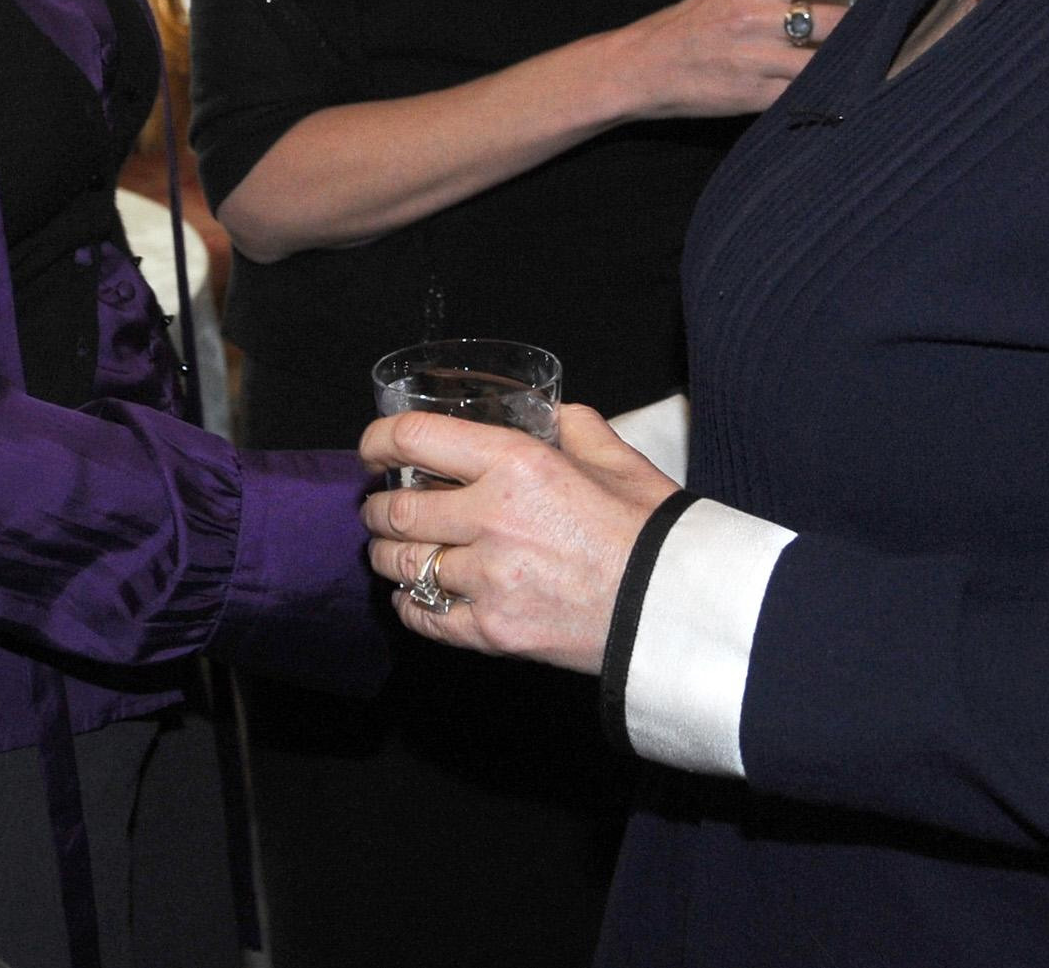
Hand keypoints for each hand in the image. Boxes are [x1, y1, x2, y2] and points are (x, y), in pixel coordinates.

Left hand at [358, 405, 679, 672]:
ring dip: (386, 555)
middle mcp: (491, 517)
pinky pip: (423, 616)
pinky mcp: (492, 630)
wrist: (675, 609)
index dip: (378, 440)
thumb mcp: (615, 459)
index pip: (415, 438)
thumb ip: (575, 427)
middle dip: (376, 507)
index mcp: (517, 465)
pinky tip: (414, 595)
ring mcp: (487, 578)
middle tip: (379, 507)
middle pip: (396, 509)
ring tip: (391, 551)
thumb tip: (551, 417)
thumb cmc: (650, 531)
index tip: (372, 449)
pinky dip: (409, 605)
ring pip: (401, 564)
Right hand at [605, 0, 881, 119]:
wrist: (641, 67)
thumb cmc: (692, 24)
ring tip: (886, 57)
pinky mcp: (752, 98)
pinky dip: (828, 91)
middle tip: (907, 22)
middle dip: (873, 23)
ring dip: (856, 61)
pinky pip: (804, 95)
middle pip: (836, 21)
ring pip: (826, 62)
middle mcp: (754, 20)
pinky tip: (849, 89)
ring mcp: (754, 62)